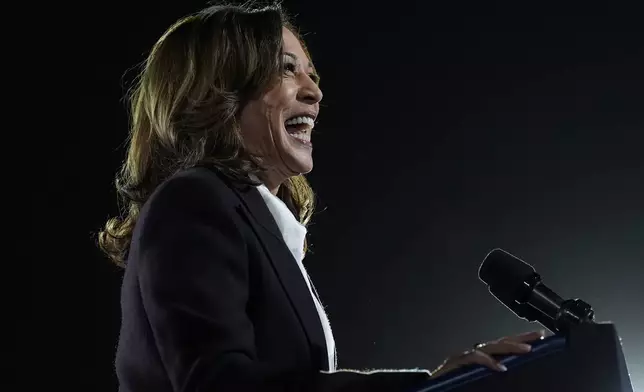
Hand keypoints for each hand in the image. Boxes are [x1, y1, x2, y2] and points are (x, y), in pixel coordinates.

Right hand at [430, 330, 545, 377]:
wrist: (429, 390)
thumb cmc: (454, 386)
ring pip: (490, 346)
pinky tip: (500, 367)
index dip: (521, 341)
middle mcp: (473, 354)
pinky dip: (487, 361)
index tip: (541, 337)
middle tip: (539, 337)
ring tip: (527, 350)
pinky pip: (474, 358)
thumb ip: (494, 379)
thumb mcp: (480, 382)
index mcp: (482, 359)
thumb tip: (512, 371)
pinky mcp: (455, 363)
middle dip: (520, 339)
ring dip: (509, 347)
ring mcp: (464, 357)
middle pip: (500, 342)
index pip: (504, 346)